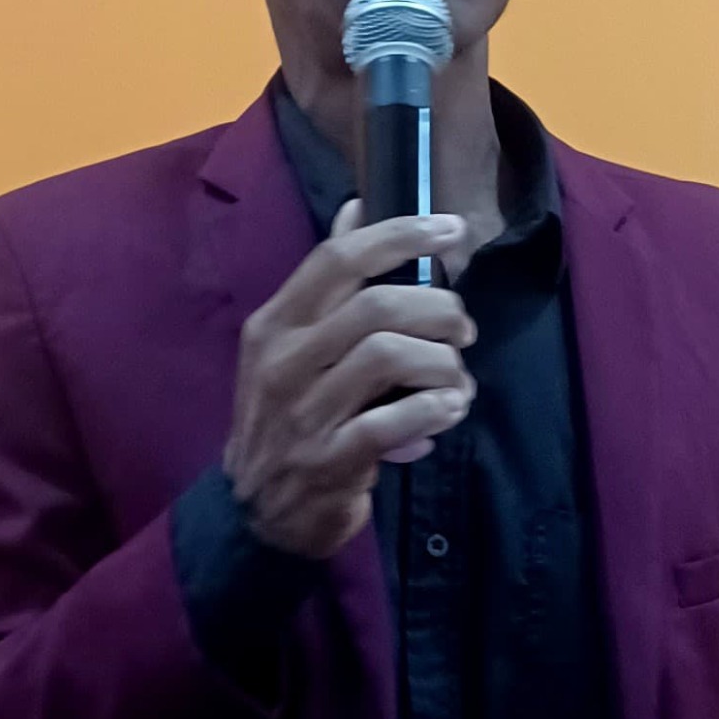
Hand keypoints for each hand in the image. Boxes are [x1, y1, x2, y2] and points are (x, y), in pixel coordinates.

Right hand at [224, 203, 474, 559]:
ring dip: (442, 362)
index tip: (452, 229)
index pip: (338, 260)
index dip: (400, 236)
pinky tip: (449, 408)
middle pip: (375, 306)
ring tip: (458, 376)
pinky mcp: (328, 461)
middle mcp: (283, 362)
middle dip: (438, 309)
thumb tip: (356, 206)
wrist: (255, 512)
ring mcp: (303, 413)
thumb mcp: (292, 343)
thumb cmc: (287, 416)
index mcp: (275, 324)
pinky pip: (391, 422)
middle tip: (462, 328)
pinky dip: (433, 409)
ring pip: (388, 356)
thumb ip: (326, 281)